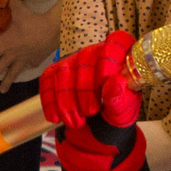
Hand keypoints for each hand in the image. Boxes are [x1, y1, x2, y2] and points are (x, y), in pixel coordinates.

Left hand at [0, 0, 58, 90]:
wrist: (54, 30)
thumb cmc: (33, 21)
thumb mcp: (20, 10)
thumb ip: (13, 5)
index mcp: (4, 45)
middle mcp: (11, 56)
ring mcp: (24, 60)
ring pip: (12, 75)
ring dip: (5, 83)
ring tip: (1, 91)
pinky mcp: (35, 61)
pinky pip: (27, 66)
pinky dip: (24, 67)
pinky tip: (25, 67)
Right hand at [43, 31, 146, 170]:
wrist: (98, 127)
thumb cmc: (115, 113)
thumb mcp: (123, 112)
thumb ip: (120, 98)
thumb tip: (115, 82)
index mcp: (121, 57)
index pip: (117, 42)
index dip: (110, 58)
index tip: (105, 80)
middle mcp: (96, 53)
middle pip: (86, 59)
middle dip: (85, 90)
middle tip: (90, 113)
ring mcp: (74, 61)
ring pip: (64, 72)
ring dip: (67, 101)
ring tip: (76, 122)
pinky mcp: (56, 72)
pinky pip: (47, 81)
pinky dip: (50, 102)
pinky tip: (56, 118)